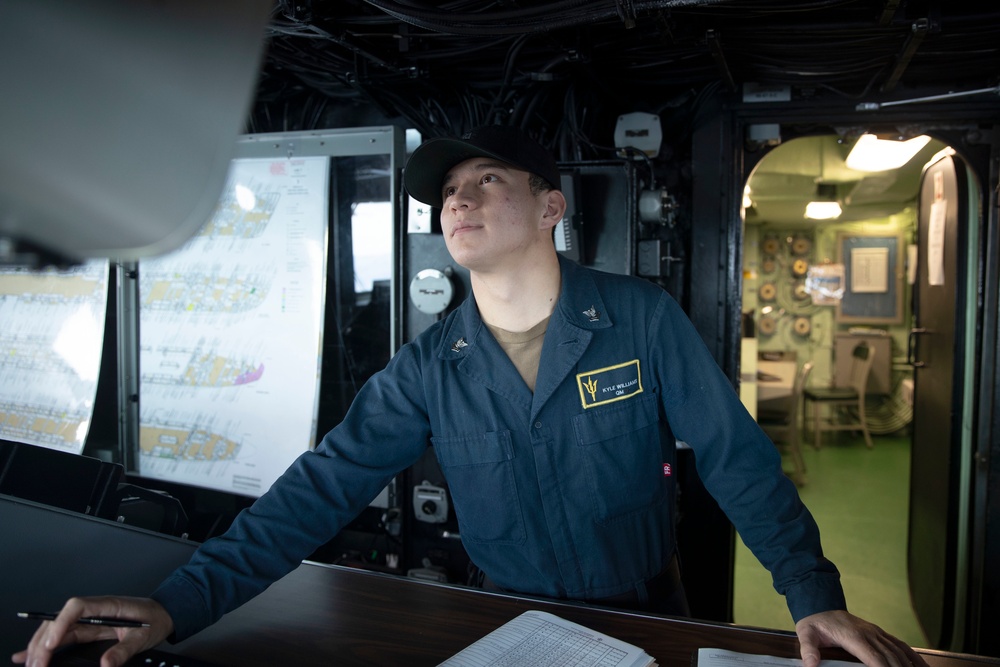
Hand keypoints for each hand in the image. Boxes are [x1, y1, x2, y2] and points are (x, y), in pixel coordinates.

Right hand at [11, 596, 173, 666]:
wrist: (163, 614)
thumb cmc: (154, 619)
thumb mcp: (143, 637)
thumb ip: (124, 650)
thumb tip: (105, 664)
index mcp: (107, 605)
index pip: (76, 607)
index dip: (60, 623)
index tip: (52, 643)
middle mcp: (94, 610)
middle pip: (60, 620)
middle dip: (44, 641)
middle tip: (36, 663)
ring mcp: (88, 619)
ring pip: (56, 629)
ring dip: (41, 646)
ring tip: (30, 664)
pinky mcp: (87, 629)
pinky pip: (62, 637)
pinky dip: (45, 646)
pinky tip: (27, 656)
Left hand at [795, 610, 928, 666]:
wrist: (820, 604)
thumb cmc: (815, 622)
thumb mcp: (806, 634)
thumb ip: (808, 649)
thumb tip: (810, 664)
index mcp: (854, 637)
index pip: (875, 659)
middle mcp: (869, 634)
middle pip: (891, 658)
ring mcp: (876, 632)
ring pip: (898, 652)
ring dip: (908, 666)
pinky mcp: (879, 633)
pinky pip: (900, 644)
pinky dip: (913, 656)